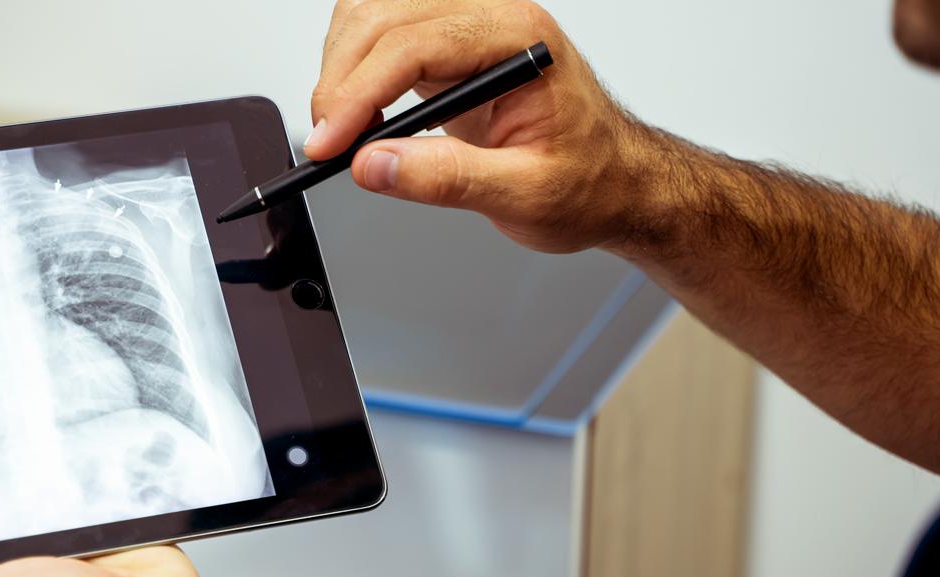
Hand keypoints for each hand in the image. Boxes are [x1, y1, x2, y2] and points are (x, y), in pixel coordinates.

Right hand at [307, 0, 646, 252]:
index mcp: (520, 41)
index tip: (330, 140)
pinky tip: (357, 112)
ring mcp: (468, 27)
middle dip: (339, 80)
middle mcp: (493, 19)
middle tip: (326, 143)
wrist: (613, 182)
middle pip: (383, 16)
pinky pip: (382, 32)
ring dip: (341, 67)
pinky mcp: (449, 45)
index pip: (416, 44)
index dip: (359, 91)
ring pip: (372, 13)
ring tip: (341, 130)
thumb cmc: (589, 181)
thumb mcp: (525, 195)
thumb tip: (374, 165)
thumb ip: (446, 179)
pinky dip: (353, 67)